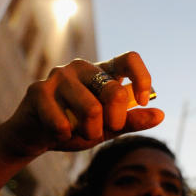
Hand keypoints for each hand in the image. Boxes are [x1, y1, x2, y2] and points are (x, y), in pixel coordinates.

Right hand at [0, 52, 162, 158]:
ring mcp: (59, 75)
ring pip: (91, 110)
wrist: (35, 137)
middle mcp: (81, 67)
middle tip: (101, 132)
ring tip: (77, 132)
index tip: (142, 101)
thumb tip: (160, 114)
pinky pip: (63, 122)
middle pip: (114, 91)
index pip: (130, 58)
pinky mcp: (38, 90)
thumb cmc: (75, 127)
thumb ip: (132, 121)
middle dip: (113, 122)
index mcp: (101, 71)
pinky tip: (57, 132)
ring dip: (88, 133)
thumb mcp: (107, 127)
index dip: (142, 78)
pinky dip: (65, 136)